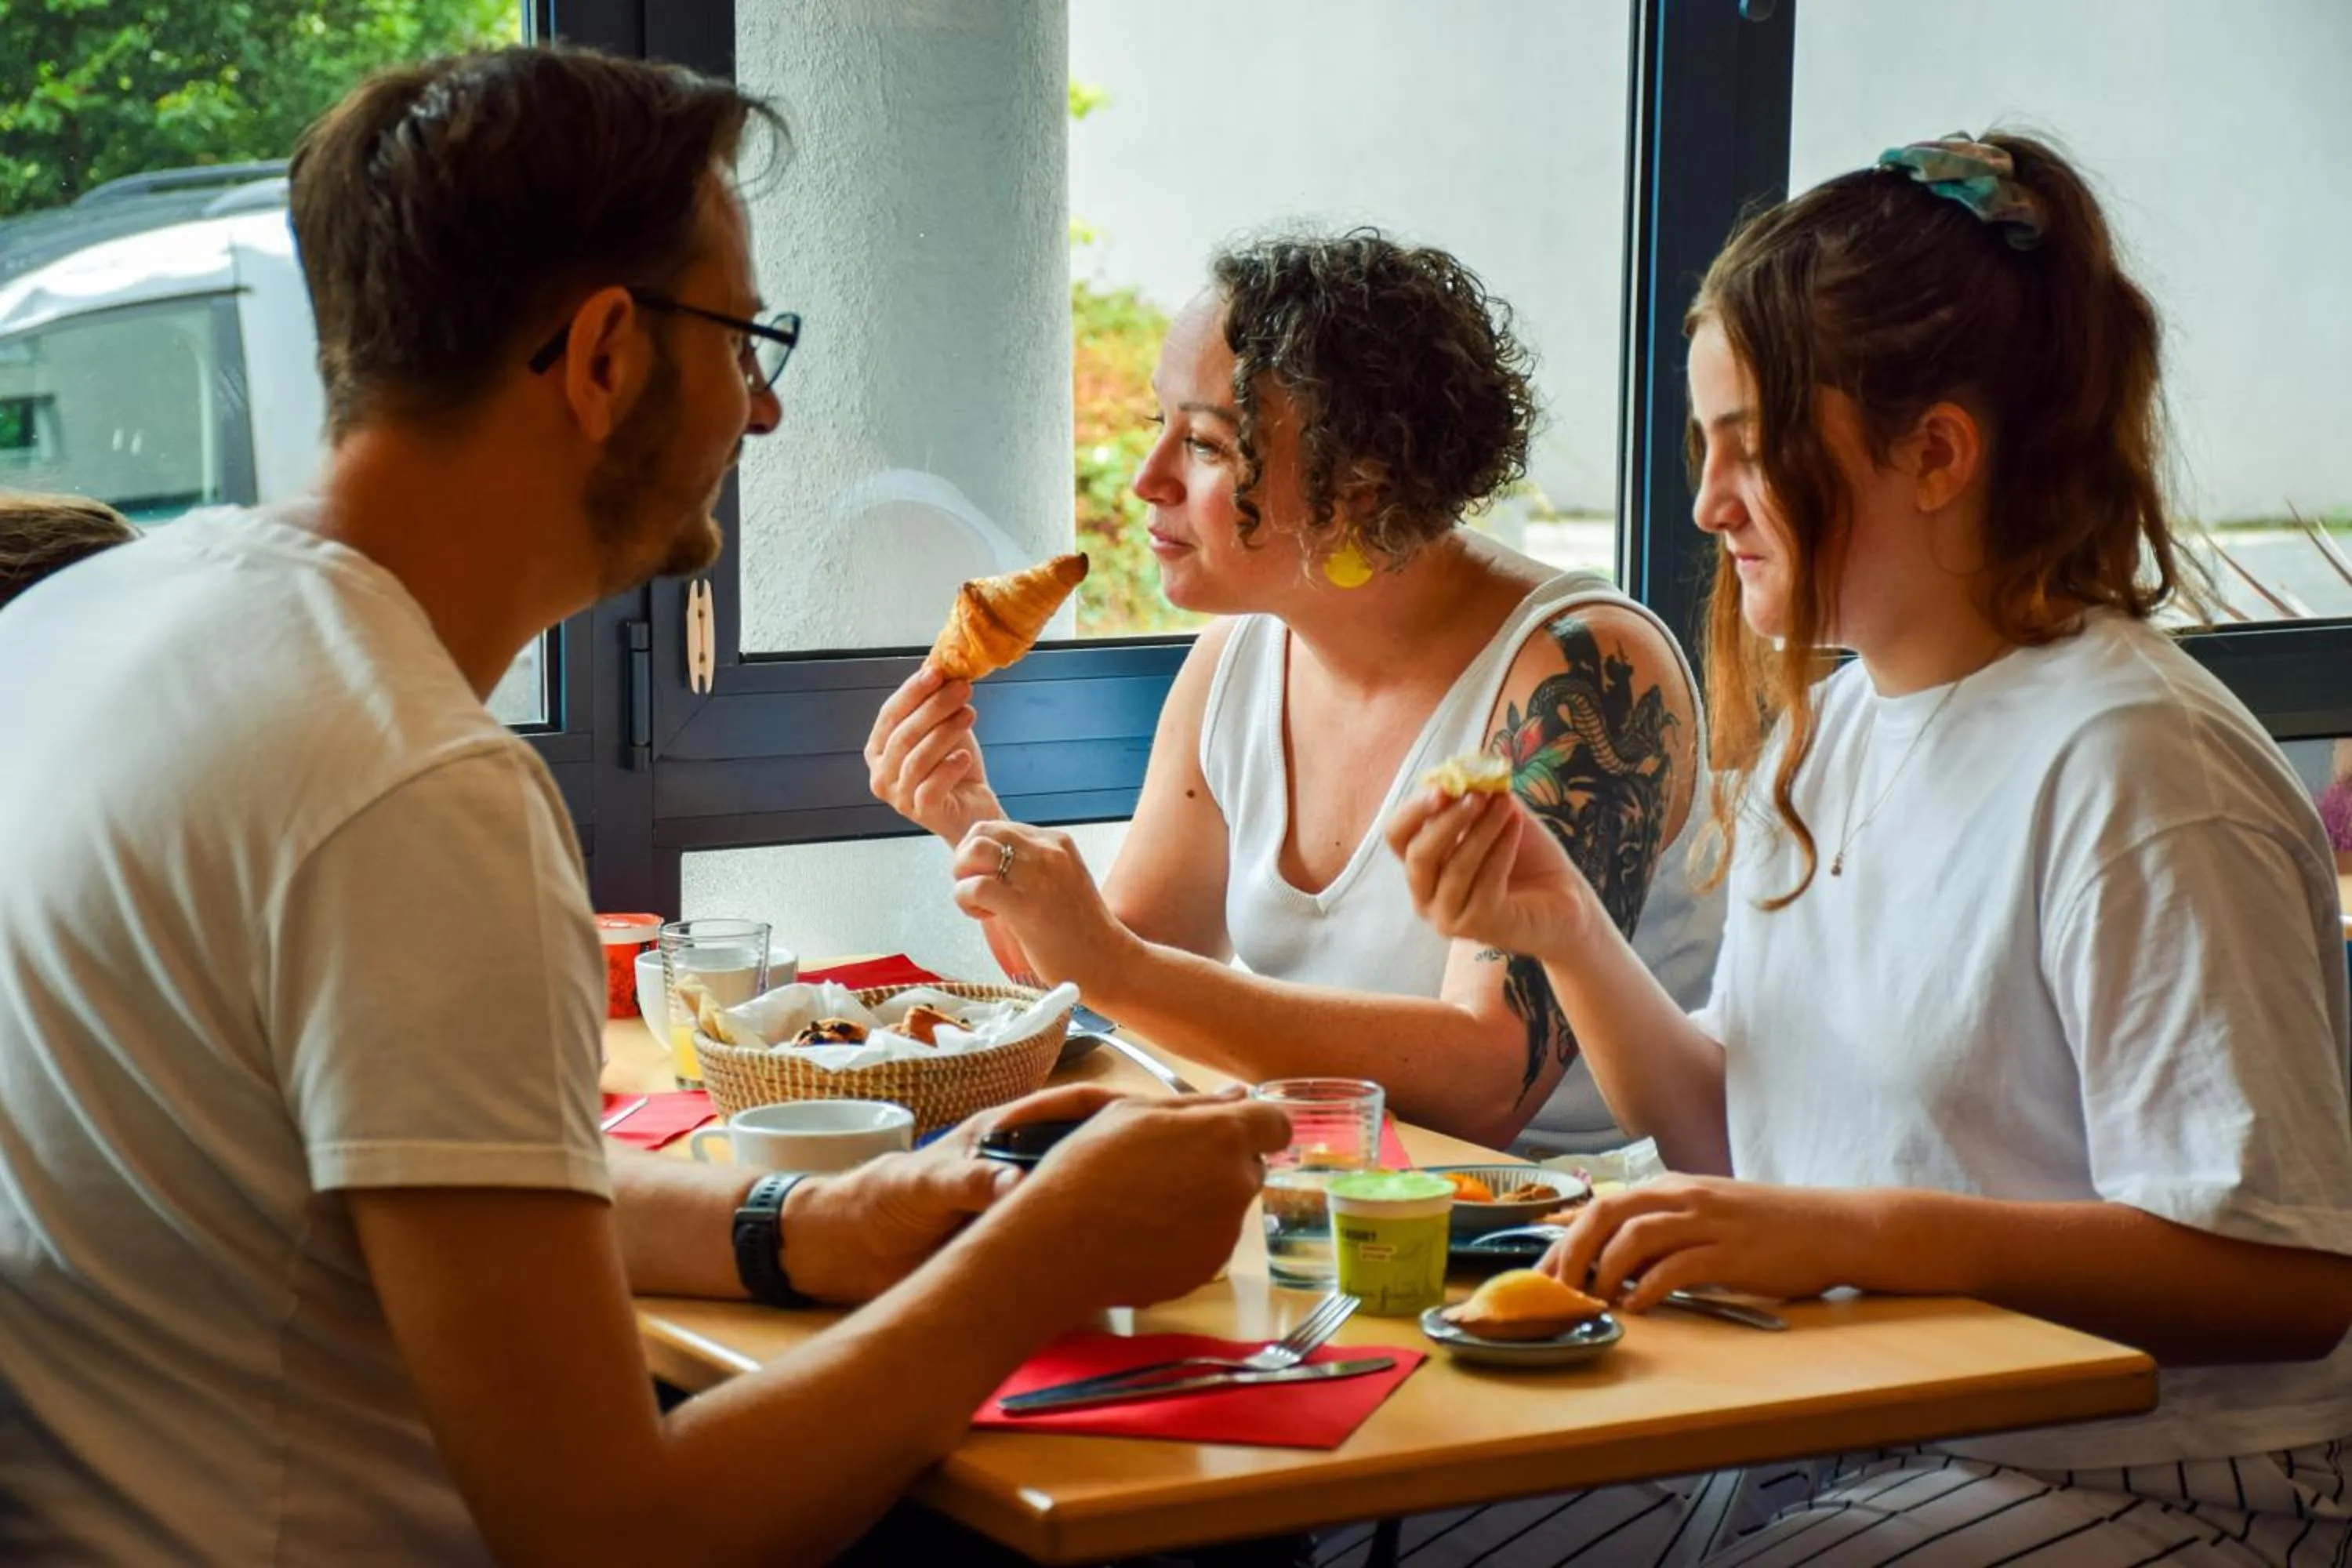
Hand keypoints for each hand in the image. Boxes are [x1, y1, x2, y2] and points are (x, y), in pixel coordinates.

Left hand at [780, 1083, 1122, 1303]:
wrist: (850, 1251)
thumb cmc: (883, 1197)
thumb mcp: (924, 1183)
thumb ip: (967, 1180)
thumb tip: (1019, 1185)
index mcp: (1005, 1133)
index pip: (1070, 1109)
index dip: (1110, 1109)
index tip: (1152, 1119)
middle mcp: (1022, 1166)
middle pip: (1084, 1157)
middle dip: (1123, 1164)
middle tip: (1166, 1182)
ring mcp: (1022, 1209)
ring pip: (1076, 1205)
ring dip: (1107, 1214)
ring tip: (1154, 1228)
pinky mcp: (1017, 1250)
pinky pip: (1058, 1249)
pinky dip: (1085, 1257)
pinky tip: (1116, 1272)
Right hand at [864, 664, 1001, 842]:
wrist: (974, 806)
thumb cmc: (953, 766)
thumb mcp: (943, 727)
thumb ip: (934, 701)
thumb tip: (936, 662)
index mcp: (878, 750)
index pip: (889, 715)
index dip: (912, 692)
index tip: (937, 672)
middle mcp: (881, 775)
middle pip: (903, 735)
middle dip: (933, 707)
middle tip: (962, 688)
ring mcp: (898, 798)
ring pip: (917, 759)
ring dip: (945, 732)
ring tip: (970, 713)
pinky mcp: (921, 813)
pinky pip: (931, 787)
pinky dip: (949, 768)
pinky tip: (965, 757)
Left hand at [950, 821, 1133, 994]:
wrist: (1108, 961)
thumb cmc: (1081, 931)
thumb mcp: (1060, 880)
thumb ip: (1030, 866)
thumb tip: (988, 864)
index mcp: (1056, 842)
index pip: (998, 827)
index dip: (979, 851)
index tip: (987, 877)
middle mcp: (1047, 852)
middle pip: (982, 832)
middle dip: (965, 859)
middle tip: (974, 887)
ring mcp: (1038, 877)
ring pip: (976, 851)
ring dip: (963, 876)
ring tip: (978, 902)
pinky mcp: (1026, 907)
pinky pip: (976, 886)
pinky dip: (966, 900)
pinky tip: (984, 916)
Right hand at [989, 1090, 1292, 1310]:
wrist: (1061, 1243)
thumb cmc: (1090, 1164)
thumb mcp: (1133, 1112)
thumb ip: (1196, 1104)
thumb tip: (1237, 1095)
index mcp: (1224, 1136)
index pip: (1276, 1125)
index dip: (1254, 1126)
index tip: (1224, 1133)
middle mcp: (1237, 1183)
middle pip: (1249, 1167)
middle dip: (1221, 1166)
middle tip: (1169, 1169)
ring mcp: (1226, 1232)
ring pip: (1227, 1208)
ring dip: (1202, 1203)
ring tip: (1147, 1207)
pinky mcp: (1208, 1270)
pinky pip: (1208, 1245)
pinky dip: (1187, 1239)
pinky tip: (1145, 1236)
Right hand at [1385, 787, 1595, 958]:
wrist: (1566, 899)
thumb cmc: (1526, 858)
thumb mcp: (1497, 817)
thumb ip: (1476, 796)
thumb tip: (1458, 772)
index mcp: (1422, 866)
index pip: (1396, 836)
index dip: (1414, 810)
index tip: (1444, 787)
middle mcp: (1426, 896)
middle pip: (1417, 854)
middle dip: (1448, 820)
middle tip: (1479, 795)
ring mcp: (1448, 917)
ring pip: (1454, 867)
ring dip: (1481, 830)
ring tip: (1507, 805)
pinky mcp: (1478, 928)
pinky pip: (1484, 883)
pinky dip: (1500, 850)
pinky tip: (1517, 827)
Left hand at [1538, 1176, 1876, 1310]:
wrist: (1831, 1227)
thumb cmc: (1766, 1227)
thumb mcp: (1705, 1215)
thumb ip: (1660, 1228)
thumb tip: (1605, 1252)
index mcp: (1671, 1188)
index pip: (1600, 1205)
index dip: (1563, 1237)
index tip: (1539, 1268)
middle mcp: (1682, 1197)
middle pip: (1604, 1215)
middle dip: (1570, 1252)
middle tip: (1555, 1289)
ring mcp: (1706, 1222)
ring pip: (1633, 1238)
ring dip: (1604, 1272)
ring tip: (1593, 1301)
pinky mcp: (1730, 1253)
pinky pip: (1676, 1268)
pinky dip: (1648, 1289)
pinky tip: (1638, 1308)